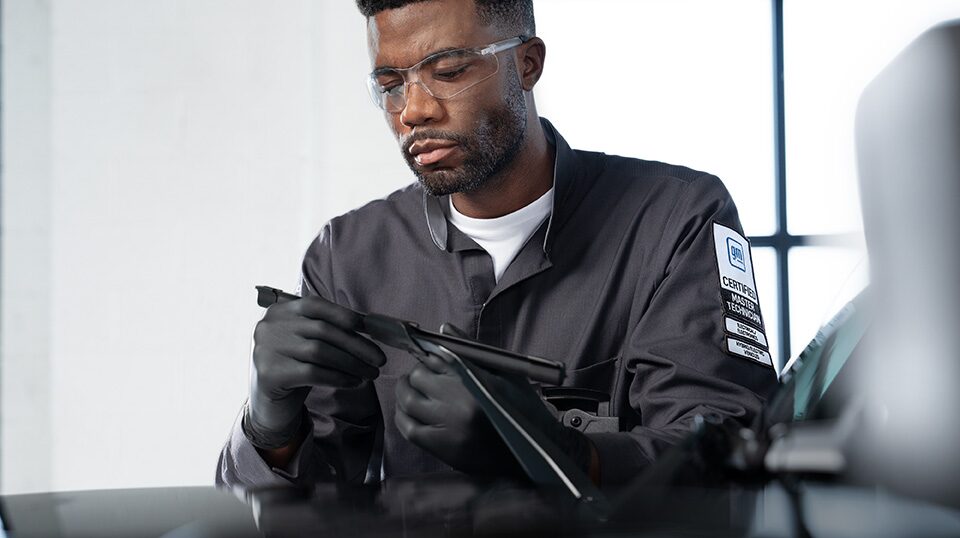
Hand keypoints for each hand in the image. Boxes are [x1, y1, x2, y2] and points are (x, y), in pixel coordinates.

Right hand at [243, 296, 385, 448]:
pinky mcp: (270, 374)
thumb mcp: (306, 342)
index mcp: (281, 311)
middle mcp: (270, 326)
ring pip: (320, 352)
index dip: (345, 315)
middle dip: (357, 345)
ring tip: (370, 373)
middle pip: (323, 330)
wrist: (269, 403)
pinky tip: (353, 382)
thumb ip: (328, 330)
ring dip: (352, 363)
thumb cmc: (296, 368)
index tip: (369, 329)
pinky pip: (313, 373)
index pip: (317, 305)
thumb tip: (369, 326)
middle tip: (379, 359)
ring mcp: (266, 349)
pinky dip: (338, 377)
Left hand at [394, 350, 594, 478]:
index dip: (430, 355)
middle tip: (425, 375)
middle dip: (418, 373)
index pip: (436, 357)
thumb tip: (444, 329)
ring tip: (413, 390)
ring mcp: (448, 428)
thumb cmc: (522, 407)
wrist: (533, 451)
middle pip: (418, 378)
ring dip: (406, 392)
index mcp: (476, 380)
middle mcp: (459, 404)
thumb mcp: (505, 371)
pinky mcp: (443, 449)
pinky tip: (409, 411)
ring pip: (409, 402)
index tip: (432, 358)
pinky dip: (403, 416)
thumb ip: (472, 349)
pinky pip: (409, 429)